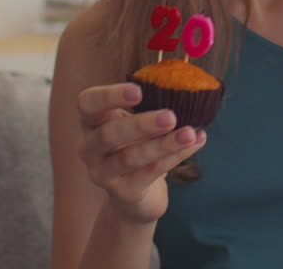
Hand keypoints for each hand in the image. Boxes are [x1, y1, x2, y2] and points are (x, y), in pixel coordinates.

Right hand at [76, 82, 206, 223]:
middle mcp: (89, 148)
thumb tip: (185, 88)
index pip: (87, 104)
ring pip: (131, 158)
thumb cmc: (133, 145)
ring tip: (189, 134)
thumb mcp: (135, 122)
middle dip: (140, 125)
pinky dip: (175, 156)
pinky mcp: (123, 192)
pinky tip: (194, 143)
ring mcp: (103, 173)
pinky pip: (150, 172)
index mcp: (91, 122)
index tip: (138, 91)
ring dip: (163, 145)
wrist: (133, 194)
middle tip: (170, 117)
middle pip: (108, 135)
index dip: (109, 96)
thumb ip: (151, 105)